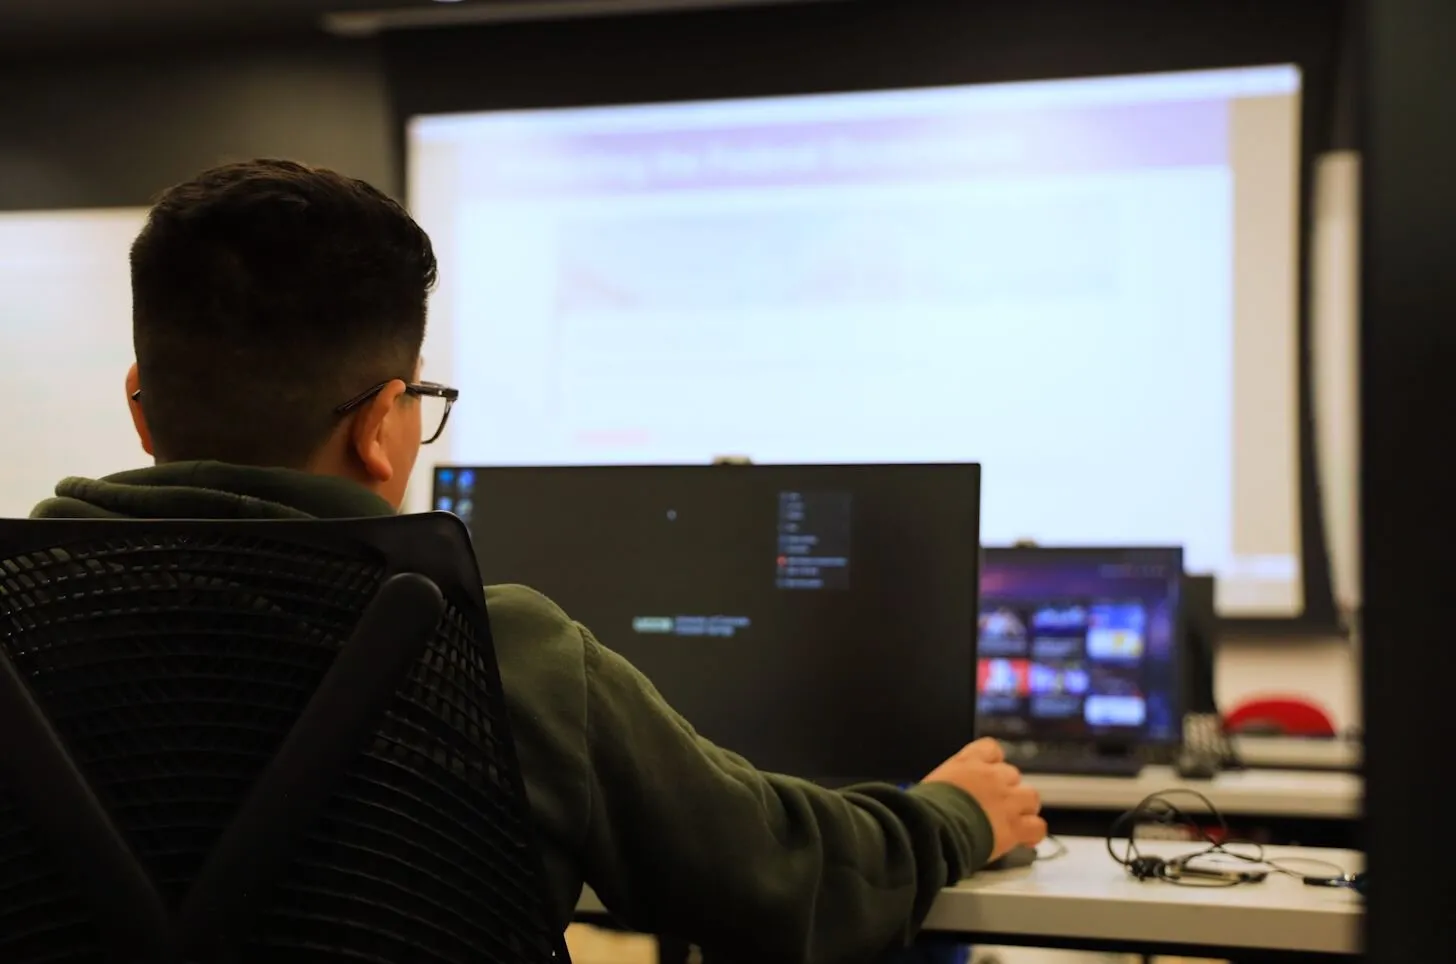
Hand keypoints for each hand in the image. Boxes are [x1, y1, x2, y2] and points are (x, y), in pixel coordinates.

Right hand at [921, 737, 1045, 860]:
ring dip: (1025, 808)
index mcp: (968, 762)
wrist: (933, 828)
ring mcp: (1007, 800)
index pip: (991, 748)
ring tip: (1014, 820)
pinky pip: (1037, 827)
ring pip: (1031, 797)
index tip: (990, 772)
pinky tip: (1025, 839)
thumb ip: (950, 785)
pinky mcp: (1015, 826)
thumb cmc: (924, 810)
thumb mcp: (932, 785)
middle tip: (996, 806)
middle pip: (1012, 775)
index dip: (994, 761)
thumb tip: (948, 796)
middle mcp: (991, 776)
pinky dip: (1032, 834)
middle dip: (1007, 790)